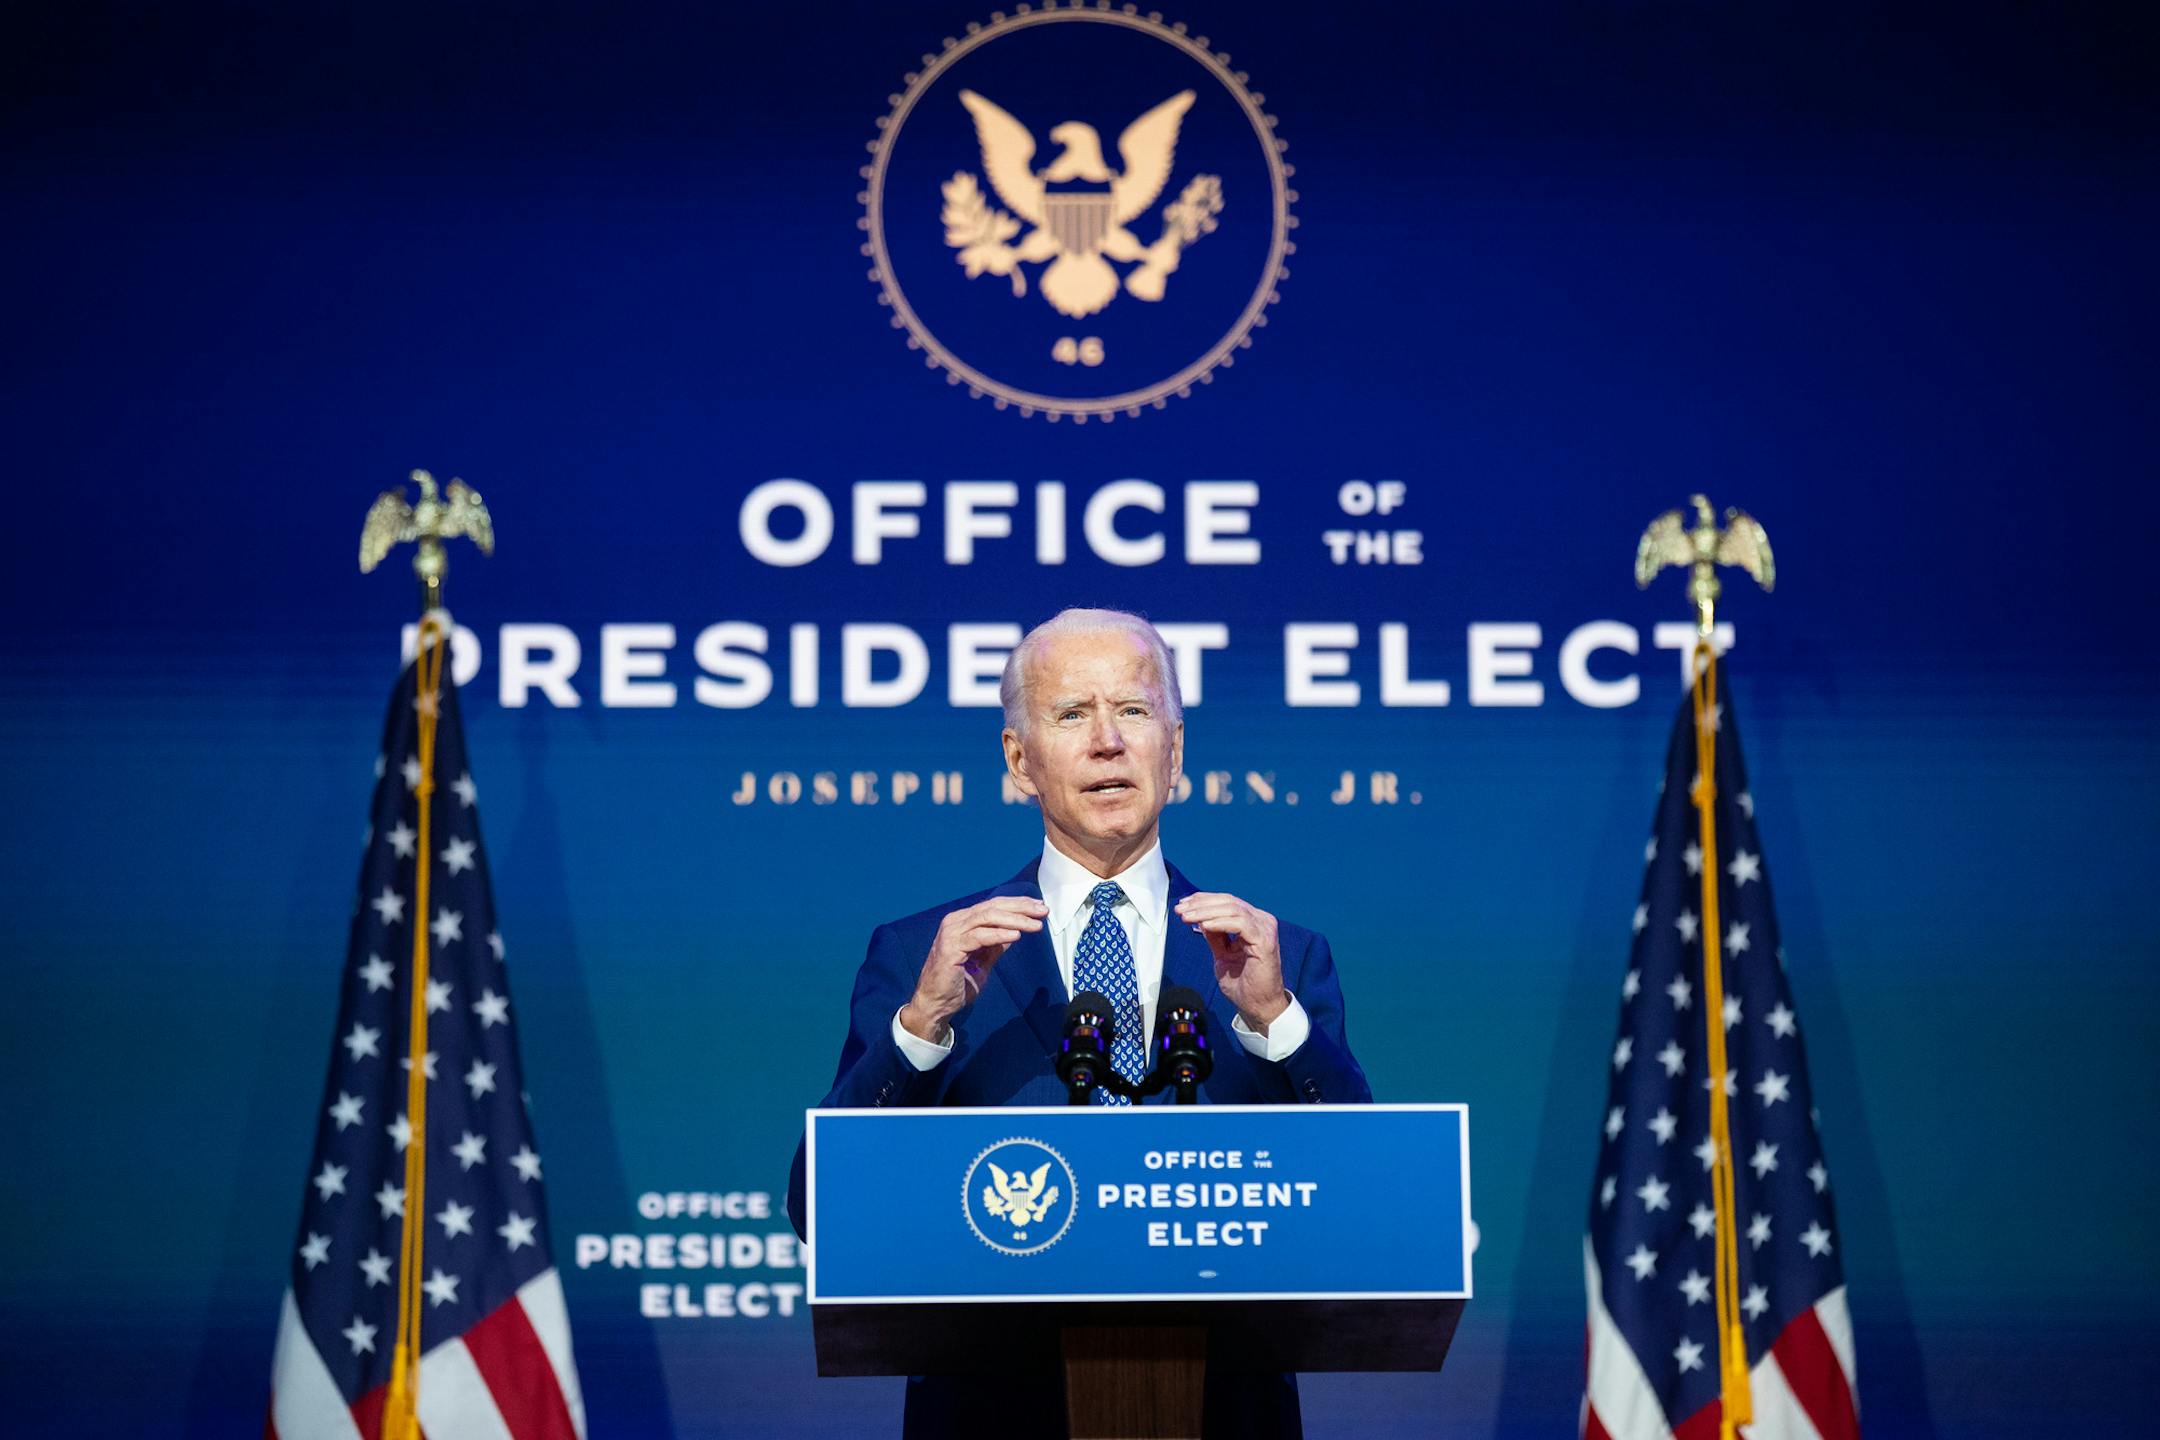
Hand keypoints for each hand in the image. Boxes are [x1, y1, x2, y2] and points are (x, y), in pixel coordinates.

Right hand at [899, 897, 1048, 1041]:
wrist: (935, 1004)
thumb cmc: (956, 984)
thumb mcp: (982, 961)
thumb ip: (995, 945)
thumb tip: (1015, 931)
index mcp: (962, 922)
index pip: (993, 906)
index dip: (1018, 905)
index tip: (1038, 908)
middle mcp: (955, 922)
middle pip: (992, 907)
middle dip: (1020, 908)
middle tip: (1042, 911)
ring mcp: (951, 933)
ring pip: (987, 918)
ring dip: (1015, 920)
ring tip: (1035, 925)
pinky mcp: (950, 947)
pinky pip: (979, 936)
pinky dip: (999, 934)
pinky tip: (1016, 935)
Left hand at [1174, 891, 1288, 1031]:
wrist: (1257, 1006)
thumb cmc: (1244, 985)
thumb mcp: (1222, 954)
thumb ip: (1215, 936)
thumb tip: (1200, 919)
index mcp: (1253, 923)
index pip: (1227, 902)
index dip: (1203, 901)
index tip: (1184, 905)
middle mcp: (1262, 922)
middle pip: (1229, 902)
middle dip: (1200, 904)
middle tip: (1181, 910)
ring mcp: (1265, 929)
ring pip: (1232, 909)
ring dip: (1205, 912)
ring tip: (1187, 917)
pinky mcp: (1264, 940)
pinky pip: (1240, 923)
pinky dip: (1219, 922)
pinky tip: (1204, 925)